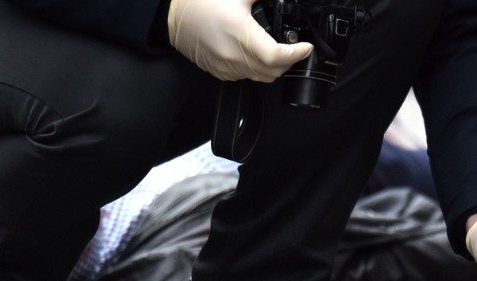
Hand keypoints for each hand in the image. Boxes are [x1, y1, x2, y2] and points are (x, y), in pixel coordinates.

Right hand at [168, 0, 313, 81]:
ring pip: (261, 77)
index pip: (277, 56)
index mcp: (240, 35)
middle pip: (273, 71)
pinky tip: (255, 54)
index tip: (305, 47)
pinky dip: (257, 69)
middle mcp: (233, 56)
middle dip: (289, 61)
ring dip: (274, 67)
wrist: (170, 13)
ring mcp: (226, 67)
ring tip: (278, 51)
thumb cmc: (199, 0)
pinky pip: (246, 77)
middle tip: (295, 48)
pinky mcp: (219, 71)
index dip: (296, 54)